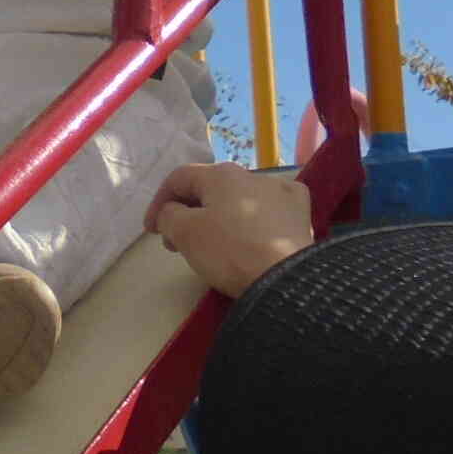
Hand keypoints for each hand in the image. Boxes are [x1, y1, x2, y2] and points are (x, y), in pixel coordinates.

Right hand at [145, 163, 315, 296]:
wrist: (286, 279)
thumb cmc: (229, 251)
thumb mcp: (185, 233)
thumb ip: (168, 216)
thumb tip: (171, 212)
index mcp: (220, 174)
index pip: (178, 179)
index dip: (158, 203)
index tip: (151, 231)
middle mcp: (251, 174)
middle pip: (209, 190)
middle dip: (188, 213)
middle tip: (178, 243)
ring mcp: (280, 192)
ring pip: (239, 199)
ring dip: (220, 217)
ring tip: (214, 244)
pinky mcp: (300, 213)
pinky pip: (271, 209)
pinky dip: (257, 217)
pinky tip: (256, 231)